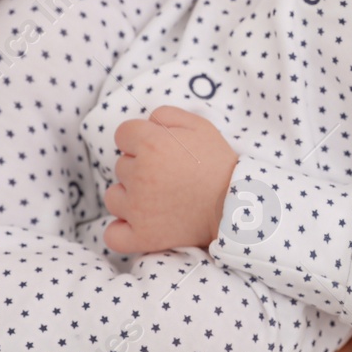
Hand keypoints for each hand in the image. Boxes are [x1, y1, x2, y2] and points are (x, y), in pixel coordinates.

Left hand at [104, 106, 237, 253]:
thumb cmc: (219, 163)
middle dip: (140, 167)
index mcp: (150, 144)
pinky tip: (138, 223)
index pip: (123, 134)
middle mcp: (139, 175)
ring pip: (114, 197)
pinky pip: (113, 235)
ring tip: (157, 199)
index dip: (140, 139)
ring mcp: (137, 209)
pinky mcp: (142, 236)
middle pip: (121, 165)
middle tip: (168, 175)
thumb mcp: (200, 126)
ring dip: (129, 197)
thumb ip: (165, 115)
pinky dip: (122, 230)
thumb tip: (146, 123)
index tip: (157, 149)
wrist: (237, 205)